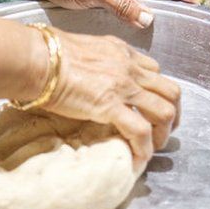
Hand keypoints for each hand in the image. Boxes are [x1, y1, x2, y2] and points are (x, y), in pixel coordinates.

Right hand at [40, 29, 180, 163]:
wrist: (37, 58)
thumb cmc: (47, 53)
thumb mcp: (81, 48)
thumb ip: (94, 61)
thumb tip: (87, 74)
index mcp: (121, 52)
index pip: (154, 71)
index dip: (158, 92)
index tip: (151, 107)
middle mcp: (129, 67)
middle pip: (170, 91)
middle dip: (173, 113)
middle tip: (163, 130)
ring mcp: (124, 87)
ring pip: (164, 111)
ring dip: (163, 133)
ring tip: (153, 147)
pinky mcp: (111, 106)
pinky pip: (141, 131)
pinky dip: (144, 148)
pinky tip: (139, 159)